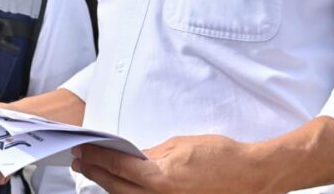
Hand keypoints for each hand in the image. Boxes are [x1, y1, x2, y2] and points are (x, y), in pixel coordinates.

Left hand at [71, 135, 275, 193]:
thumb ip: (152, 153)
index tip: (83, 150)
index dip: (97, 158)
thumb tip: (131, 156)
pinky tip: (120, 186)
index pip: (118, 167)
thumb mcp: (181, 145)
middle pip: (117, 187)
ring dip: (108, 185)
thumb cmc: (222, 157)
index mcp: (160, 179)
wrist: (252, 176)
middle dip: (96, 172)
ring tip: (94, 172)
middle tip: (81, 160)